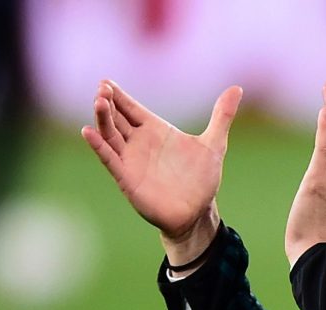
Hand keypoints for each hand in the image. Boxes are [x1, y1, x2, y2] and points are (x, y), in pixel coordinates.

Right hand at [81, 81, 242, 264]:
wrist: (197, 213)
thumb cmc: (202, 180)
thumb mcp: (214, 144)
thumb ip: (222, 116)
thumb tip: (237, 89)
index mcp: (156, 131)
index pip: (132, 108)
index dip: (120, 95)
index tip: (107, 81)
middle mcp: (139, 143)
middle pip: (117, 117)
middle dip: (108, 102)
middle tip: (102, 88)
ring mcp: (131, 160)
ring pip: (110, 134)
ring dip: (103, 118)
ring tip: (99, 102)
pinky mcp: (127, 178)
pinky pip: (109, 159)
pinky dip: (98, 146)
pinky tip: (88, 132)